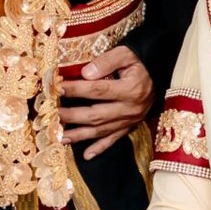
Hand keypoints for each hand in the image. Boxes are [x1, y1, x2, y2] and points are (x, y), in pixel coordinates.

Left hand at [59, 44, 153, 158]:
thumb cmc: (140, 62)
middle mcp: (130, 108)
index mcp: (130, 89)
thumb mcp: (126, 54)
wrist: (159, 72)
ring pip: (101, 131)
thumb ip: (106, 62)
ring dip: (79, 135)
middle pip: (96, 115)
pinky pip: (114, 139)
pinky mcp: (130, 126)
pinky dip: (100, 148)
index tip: (57, 88)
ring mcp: (130, 120)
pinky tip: (86, 155)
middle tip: (51, 115)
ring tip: (59, 137)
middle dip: (71, 116)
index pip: (97, 90)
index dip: (76, 90)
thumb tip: (85, 73)